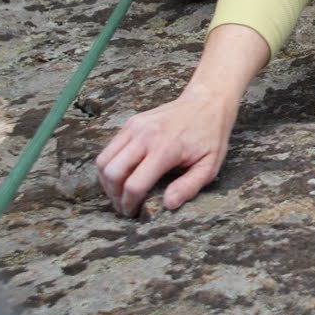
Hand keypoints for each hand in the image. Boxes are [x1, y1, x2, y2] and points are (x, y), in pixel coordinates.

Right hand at [95, 22, 268, 215]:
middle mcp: (146, 136)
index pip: (134, 184)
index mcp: (166, 149)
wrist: (207, 102)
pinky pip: (109, 148)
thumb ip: (189, 186)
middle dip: (114, 195)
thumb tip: (167, 204)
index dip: (129, 204)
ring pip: (103, 160)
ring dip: (107, 181)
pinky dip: (109, 165)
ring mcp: (135, 127)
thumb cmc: (210, 135)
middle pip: (112, 173)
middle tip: (123, 205)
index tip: (133, 212)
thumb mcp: (210, 165)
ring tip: (120, 192)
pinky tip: (123, 174)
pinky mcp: (131, 122)